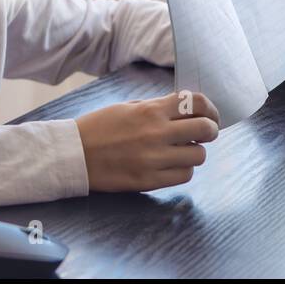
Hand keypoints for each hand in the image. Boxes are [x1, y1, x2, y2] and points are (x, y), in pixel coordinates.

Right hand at [75, 91, 220, 192]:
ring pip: (198, 156)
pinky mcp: (149, 180)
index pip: (196, 103)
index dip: (210, 108)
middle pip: (205, 129)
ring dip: (195, 152)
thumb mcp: (129, 107)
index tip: (210, 115)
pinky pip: (184, 176)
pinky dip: (183, 169)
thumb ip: (158, 107)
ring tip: (183, 151)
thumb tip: (185, 110)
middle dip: (210, 130)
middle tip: (205, 133)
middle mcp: (157, 133)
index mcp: (151, 110)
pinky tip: (173, 165)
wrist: (74, 154)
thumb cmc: (100, 127)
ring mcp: (154, 159)